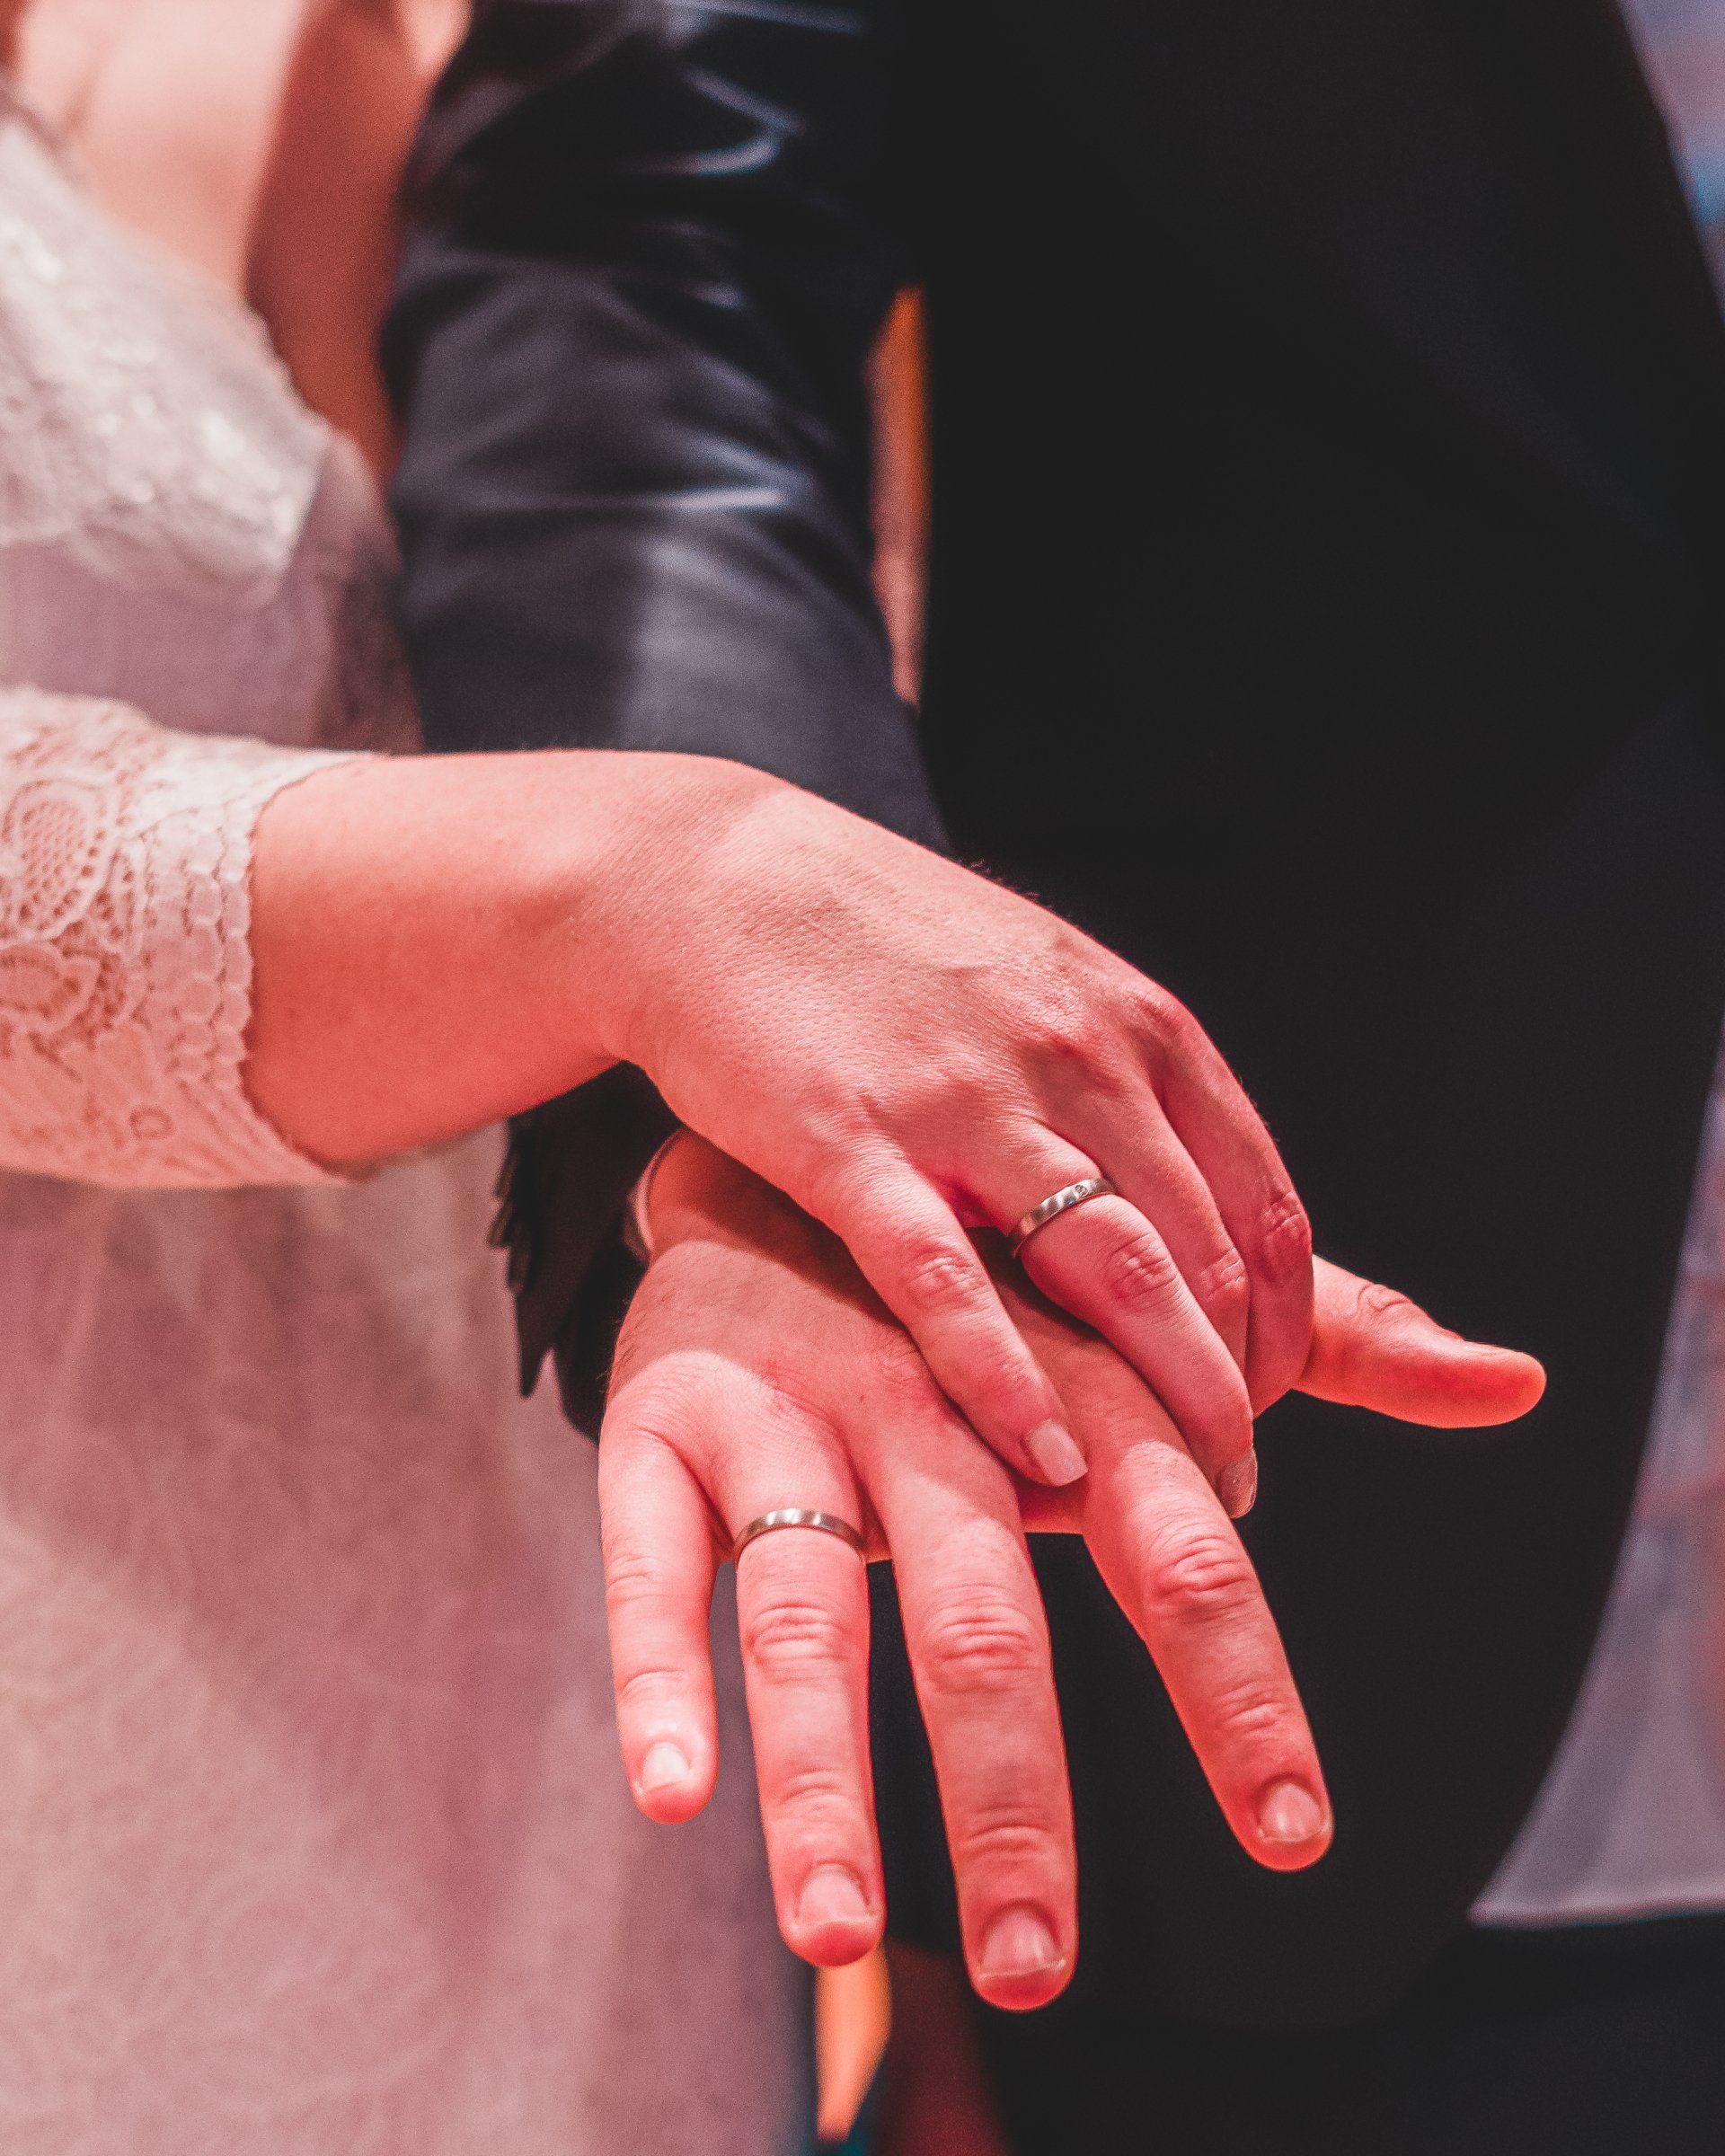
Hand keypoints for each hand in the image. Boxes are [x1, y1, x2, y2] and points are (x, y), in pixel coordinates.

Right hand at [596, 765, 1315, 1501]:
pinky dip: (1009, 1381)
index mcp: (1139, 1026)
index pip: (1264, 1209)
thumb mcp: (1047, 993)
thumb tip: (1236, 1225)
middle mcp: (1077, 1056)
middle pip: (1207, 1257)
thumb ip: (1141, 1096)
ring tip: (1169, 1497)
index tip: (1260, 1405)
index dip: (1285, 1331)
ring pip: (1114, 1271)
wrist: (711, 883)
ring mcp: (967, 1098)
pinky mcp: (851, 1142)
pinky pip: (951, 1283)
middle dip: (1233, 1389)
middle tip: (1225, 1479)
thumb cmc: (890, 957)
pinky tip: (1046, 1458)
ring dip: (1162, 1402)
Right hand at [596, 1137, 1542, 2007]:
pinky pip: (650, 1553)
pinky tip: (674, 1794)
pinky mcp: (662, 1409)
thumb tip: (1516, 1380)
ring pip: (813, 1603)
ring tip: (842, 1933)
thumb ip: (1329, 1347)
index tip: (1289, 1831)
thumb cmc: (1005, 1257)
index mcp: (1070, 1376)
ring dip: (824, 1775)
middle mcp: (936, 1393)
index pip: (1180, 1542)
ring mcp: (791, 1403)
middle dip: (1014, 1792)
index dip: (1239, 1689)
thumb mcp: (1148, 1298)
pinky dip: (660, 1672)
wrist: (796, 1124)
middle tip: (1044, 1966)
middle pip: (986, 1607)